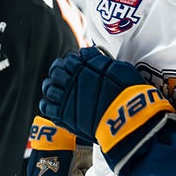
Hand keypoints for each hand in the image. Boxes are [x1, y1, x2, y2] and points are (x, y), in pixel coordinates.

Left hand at [40, 47, 175, 173]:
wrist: (127, 119)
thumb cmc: (129, 94)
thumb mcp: (121, 69)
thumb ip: (103, 61)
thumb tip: (93, 57)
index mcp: (85, 66)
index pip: (71, 59)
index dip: (72, 63)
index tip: (75, 67)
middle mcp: (72, 79)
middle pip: (56, 70)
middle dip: (59, 72)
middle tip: (63, 77)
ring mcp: (66, 97)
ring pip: (48, 86)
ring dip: (51, 86)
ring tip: (55, 90)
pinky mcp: (63, 115)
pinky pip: (46, 107)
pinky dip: (47, 104)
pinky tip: (53, 105)